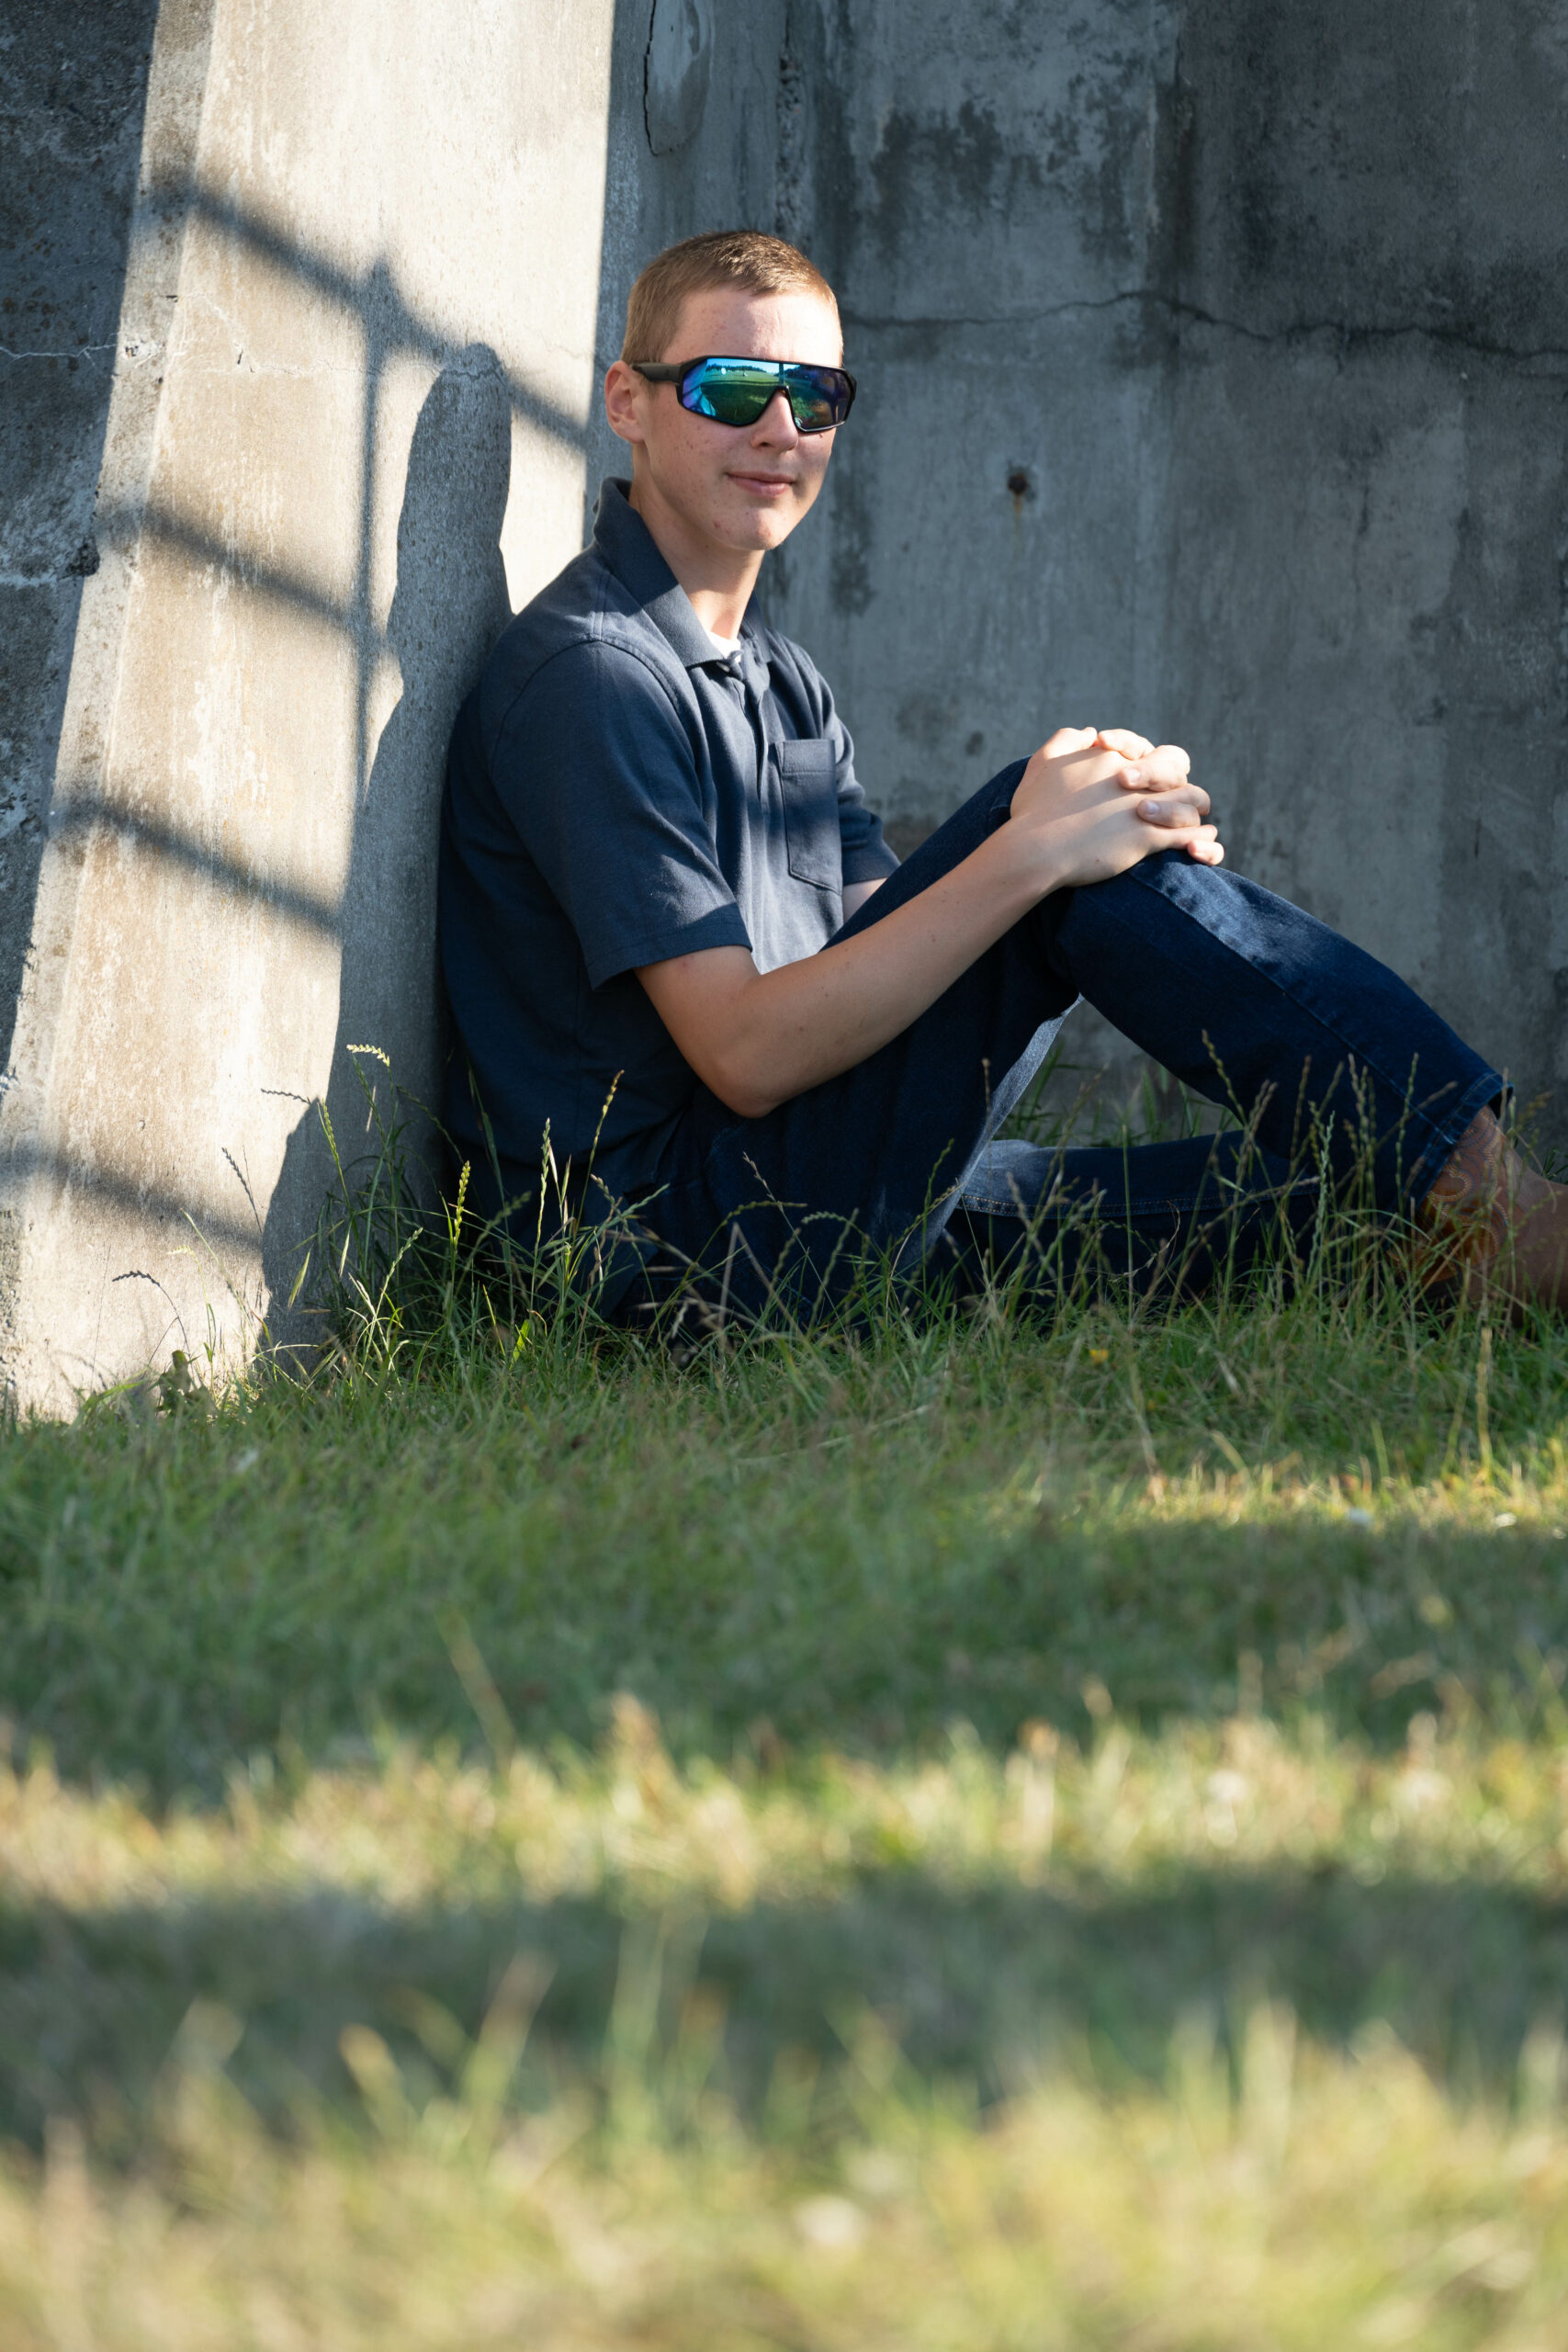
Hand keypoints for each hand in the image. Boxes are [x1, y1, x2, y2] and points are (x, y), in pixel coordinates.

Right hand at [1008, 726, 1221, 893]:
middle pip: (1176, 767)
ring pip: (1190, 800)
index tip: (1136, 780)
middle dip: (1179, 781)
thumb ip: (1066, 740)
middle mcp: (1134, 777)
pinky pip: (1186, 835)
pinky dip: (1198, 840)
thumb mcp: (1043, 762)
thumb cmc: (1034, 809)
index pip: (1145, 749)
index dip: (1146, 761)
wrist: (1035, 849)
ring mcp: (1143, 808)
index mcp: (1112, 757)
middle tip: (1180, 796)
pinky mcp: (1147, 838)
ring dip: (1193, 809)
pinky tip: (1198, 847)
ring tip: (1197, 820)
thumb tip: (1090, 732)